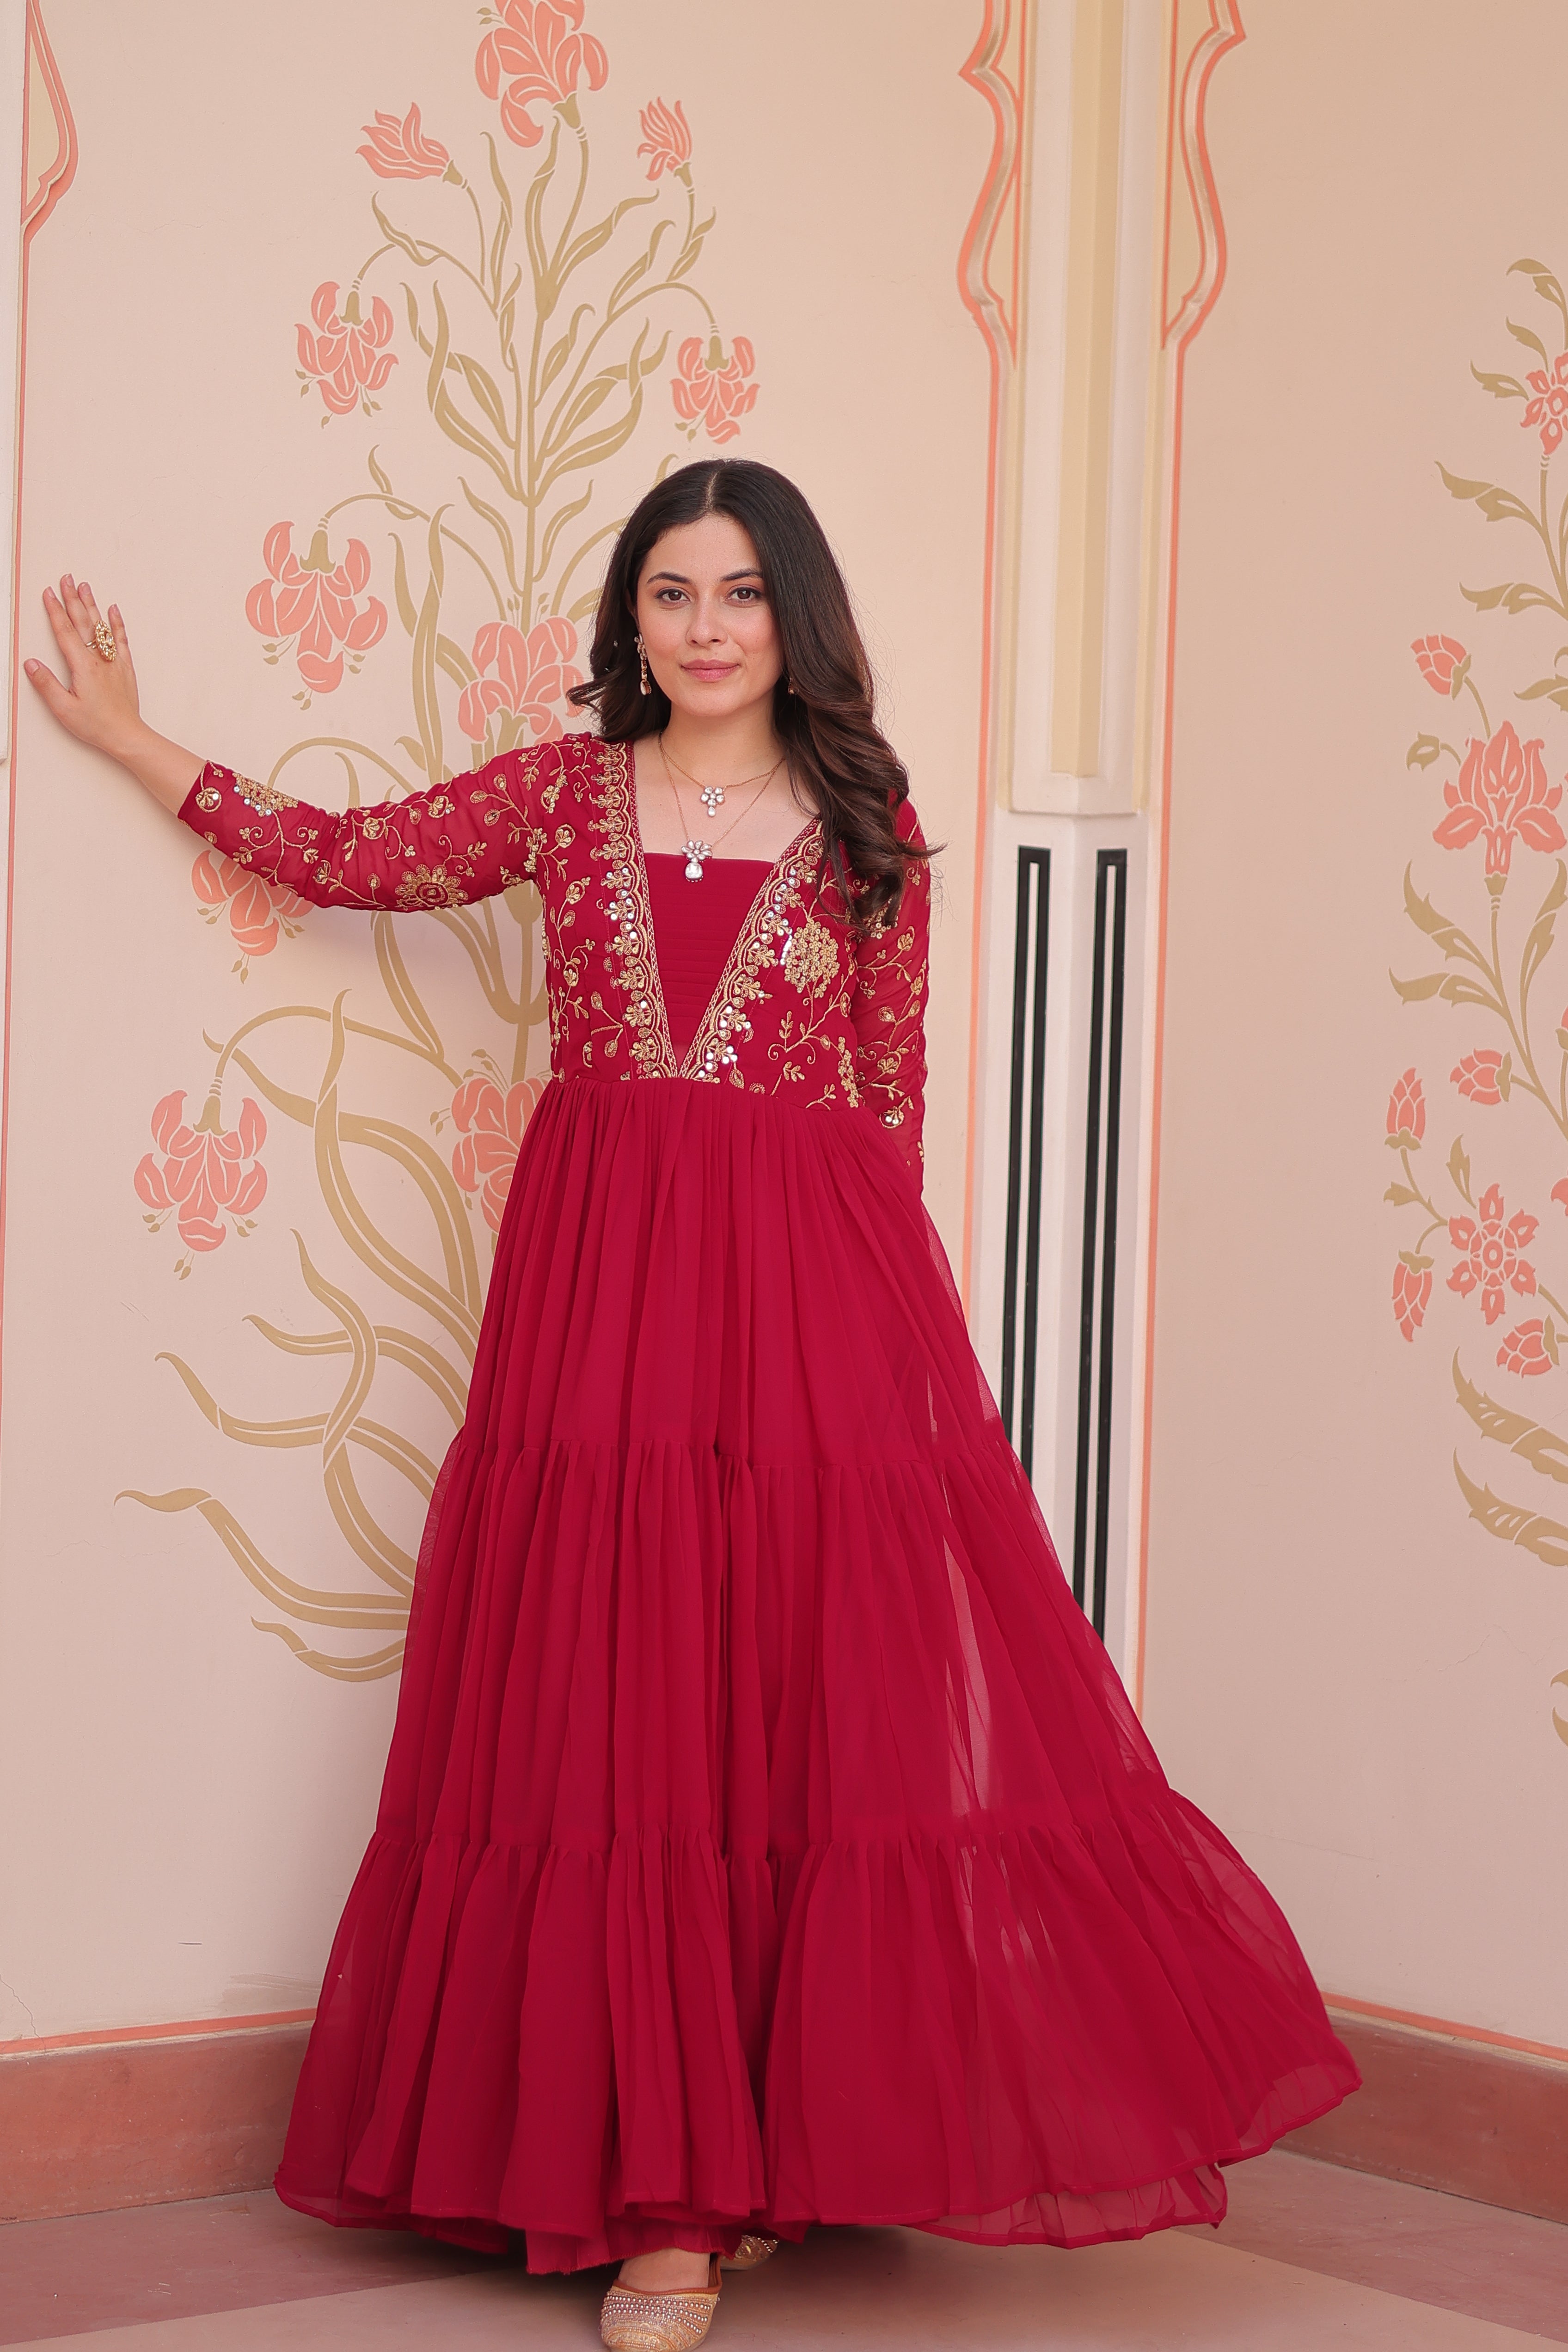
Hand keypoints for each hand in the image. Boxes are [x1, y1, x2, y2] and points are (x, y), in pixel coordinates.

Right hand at [24, 576, 202, 812]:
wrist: (127, 736)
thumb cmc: (97, 725)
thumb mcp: (63, 708)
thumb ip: (46, 684)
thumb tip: (31, 664)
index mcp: (82, 666)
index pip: (65, 631)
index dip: (55, 611)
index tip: (48, 593)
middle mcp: (99, 659)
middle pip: (83, 622)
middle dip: (72, 598)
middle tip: (66, 578)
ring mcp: (113, 661)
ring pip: (101, 626)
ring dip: (91, 604)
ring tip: (84, 586)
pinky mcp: (124, 668)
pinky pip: (120, 639)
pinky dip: (117, 623)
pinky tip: (113, 610)